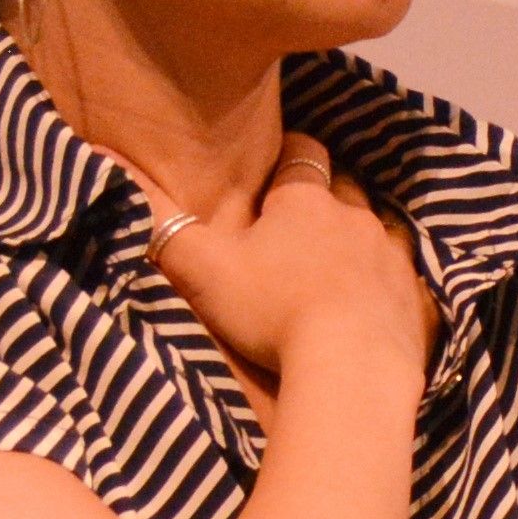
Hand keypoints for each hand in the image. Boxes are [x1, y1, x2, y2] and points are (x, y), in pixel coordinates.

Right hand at [149, 132, 432, 390]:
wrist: (353, 363)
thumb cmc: (271, 309)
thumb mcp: (202, 267)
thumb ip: (162, 223)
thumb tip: (103, 155)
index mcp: (306, 202)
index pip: (302, 156)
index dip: (288, 157)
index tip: (274, 172)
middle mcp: (356, 217)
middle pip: (344, 189)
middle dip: (324, 197)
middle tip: (299, 221)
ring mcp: (391, 255)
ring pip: (376, 228)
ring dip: (357, 237)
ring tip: (335, 259)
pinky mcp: (414, 295)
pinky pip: (401, 273)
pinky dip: (384, 279)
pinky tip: (372, 298)